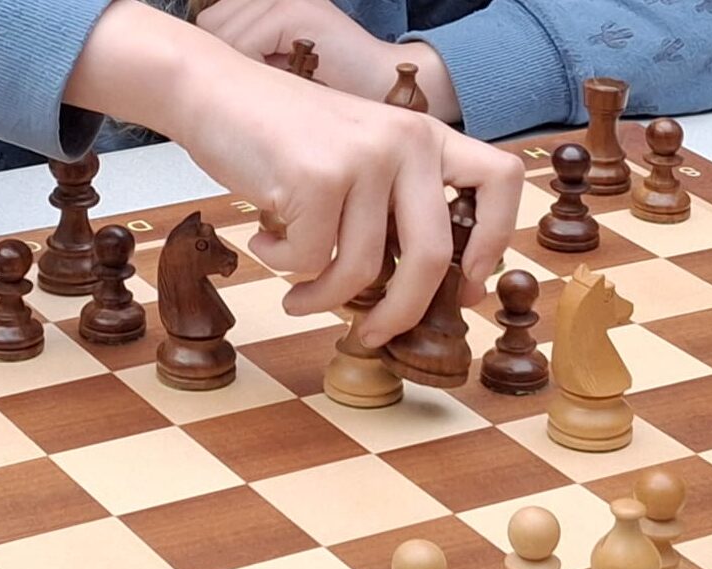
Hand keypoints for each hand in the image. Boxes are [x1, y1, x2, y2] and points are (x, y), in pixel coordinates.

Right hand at [66, 1, 517, 344]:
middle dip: (402, 312)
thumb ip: (391, 203)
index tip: (465, 286)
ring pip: (363, 268)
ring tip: (296, 294)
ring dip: (322, 298)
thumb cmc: (282, 137)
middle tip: (371, 334)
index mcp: (424, 135)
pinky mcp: (317, 177)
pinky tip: (265, 244)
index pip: (500, 181)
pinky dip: (285, 267)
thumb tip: (425, 288)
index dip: (494, 242)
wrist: (212, 91)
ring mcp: (363, 157)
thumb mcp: (357, 156)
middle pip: (432, 255)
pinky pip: (312, 260)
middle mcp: (405, 141)